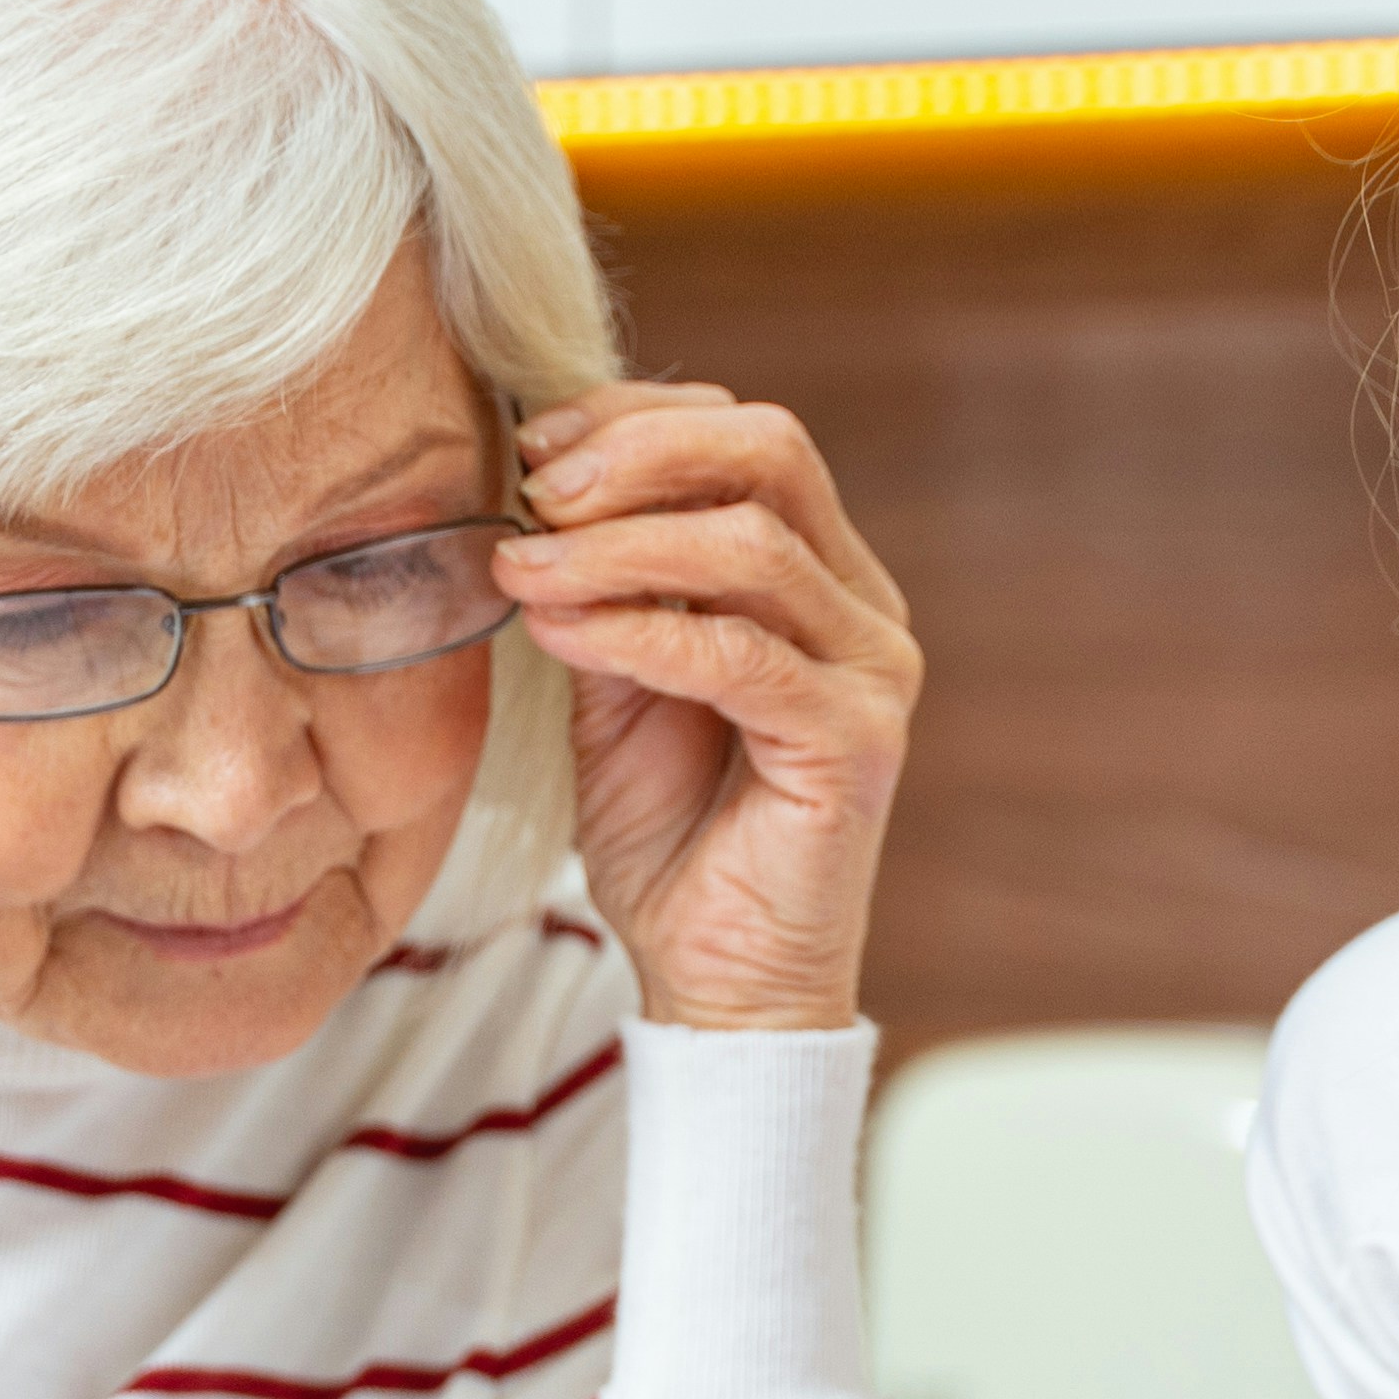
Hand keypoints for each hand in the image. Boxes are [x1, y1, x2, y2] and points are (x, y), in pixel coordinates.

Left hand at [493, 382, 915, 1034]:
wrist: (718, 979)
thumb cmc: (670, 837)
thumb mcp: (615, 684)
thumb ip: (606, 590)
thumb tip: (540, 496)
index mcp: (819, 575)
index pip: (747, 438)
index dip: (637, 418)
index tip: (531, 448)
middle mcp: (863, 607)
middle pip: (773, 451)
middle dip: (638, 452)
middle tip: (535, 492)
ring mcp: (874, 671)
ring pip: (754, 543)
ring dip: (617, 543)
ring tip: (524, 568)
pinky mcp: (855, 742)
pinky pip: (740, 654)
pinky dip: (637, 630)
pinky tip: (559, 632)